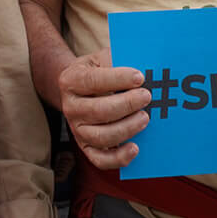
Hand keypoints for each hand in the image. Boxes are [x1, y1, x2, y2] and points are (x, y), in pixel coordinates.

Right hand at [56, 51, 150, 170]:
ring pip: (101, 136)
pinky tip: (135, 148)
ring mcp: (77, 129)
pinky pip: (100, 159)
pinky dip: (118, 158)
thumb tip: (145, 69)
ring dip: (127, 128)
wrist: (80, 88)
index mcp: (70, 80)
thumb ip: (118, 60)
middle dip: (127, 104)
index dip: (118, 79)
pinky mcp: (86, 147)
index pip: (93, 80)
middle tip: (147, 97)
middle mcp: (69, 107)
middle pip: (99, 111)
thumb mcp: (102, 58)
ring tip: (145, 117)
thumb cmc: (98, 71)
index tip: (140, 77)